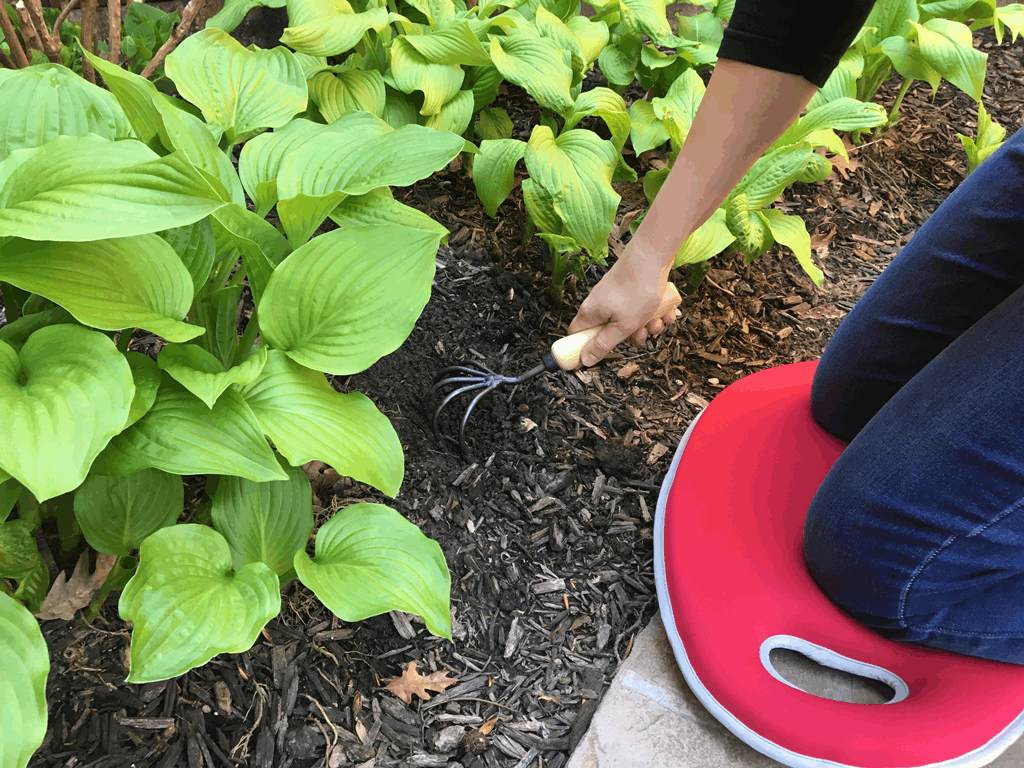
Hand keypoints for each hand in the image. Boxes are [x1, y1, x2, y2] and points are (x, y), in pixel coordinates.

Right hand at [567, 240, 679, 366]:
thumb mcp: (622, 326)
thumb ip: (603, 345)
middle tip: (641, 333)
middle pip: (609, 332)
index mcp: (591, 313)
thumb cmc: (636, 289)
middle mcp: (600, 304)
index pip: (576, 335)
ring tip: (657, 319)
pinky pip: (639, 309)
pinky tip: (664, 311)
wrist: (653, 255)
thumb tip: (585, 360)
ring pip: (628, 321)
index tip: (600, 356)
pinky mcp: (631, 290)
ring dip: (646, 325)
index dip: (584, 348)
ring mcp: (616, 296)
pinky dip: (652, 313)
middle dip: (629, 337)